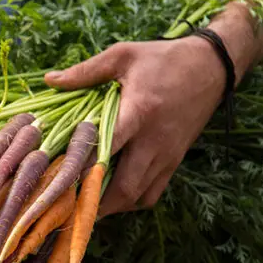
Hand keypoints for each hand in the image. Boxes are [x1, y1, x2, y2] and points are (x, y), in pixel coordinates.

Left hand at [45, 35, 233, 215]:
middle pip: (124, 187)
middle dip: (95, 201)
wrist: (212, 67)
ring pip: (137, 197)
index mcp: (139, 113)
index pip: (108, 149)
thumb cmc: (163, 59)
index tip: (60, 179)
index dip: (84, 168)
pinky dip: (131, 202)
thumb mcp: (124, 56)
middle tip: (67, 204)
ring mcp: (166, 155)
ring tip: (84, 202)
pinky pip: (151, 194)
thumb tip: (50, 80)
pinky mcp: (174, 162)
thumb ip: (86, 71)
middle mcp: (154, 141)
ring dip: (110, 206)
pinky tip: (112, 194)